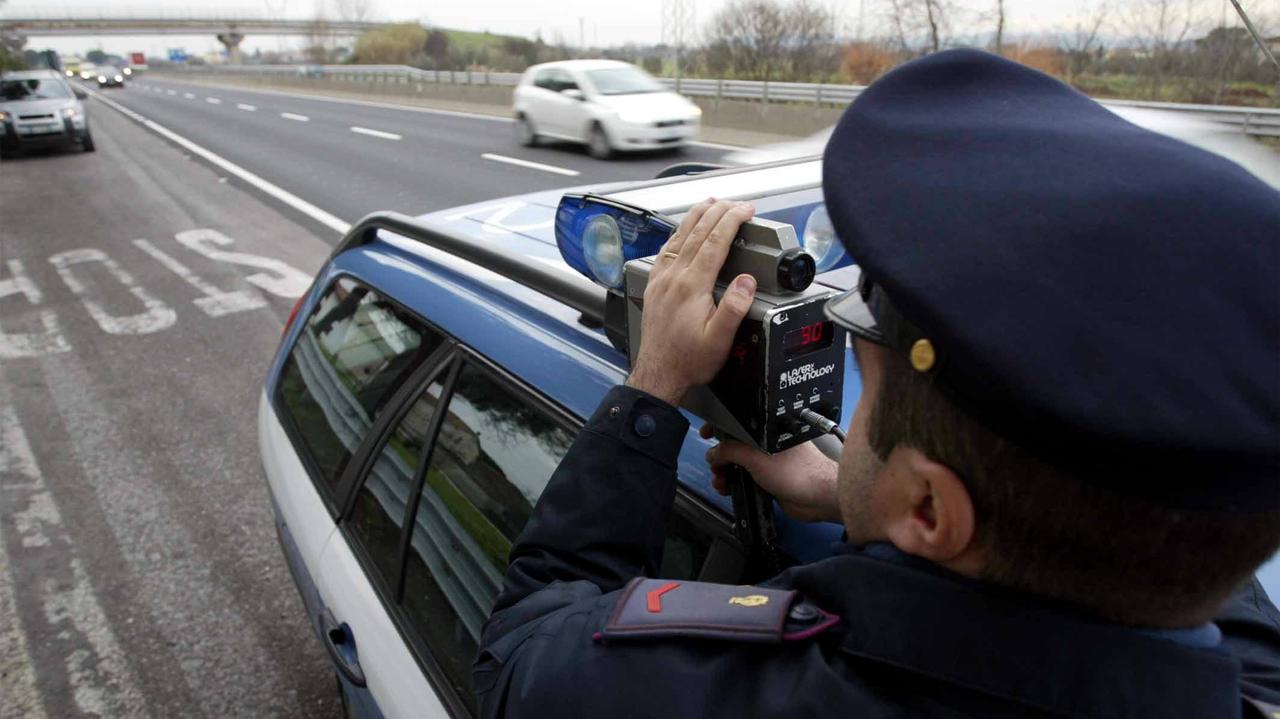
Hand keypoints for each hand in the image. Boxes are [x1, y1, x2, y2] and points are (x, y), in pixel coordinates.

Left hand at [626, 199, 757, 406]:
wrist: (659, 374)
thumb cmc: (688, 360)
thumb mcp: (720, 339)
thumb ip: (734, 308)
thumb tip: (747, 281)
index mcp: (692, 286)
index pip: (715, 242)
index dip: (732, 220)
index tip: (746, 209)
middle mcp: (674, 278)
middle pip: (697, 233)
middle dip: (718, 212)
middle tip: (734, 202)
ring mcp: (661, 281)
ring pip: (679, 237)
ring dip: (695, 216)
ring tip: (709, 203)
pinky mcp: (654, 288)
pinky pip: (665, 251)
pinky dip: (676, 234)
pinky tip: (680, 231)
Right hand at [701, 424, 841, 523]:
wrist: (817, 497)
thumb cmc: (799, 471)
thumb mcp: (756, 456)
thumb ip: (730, 451)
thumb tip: (713, 453)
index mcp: (766, 430)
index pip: (738, 423)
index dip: (719, 427)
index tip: (706, 433)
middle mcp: (766, 443)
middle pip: (734, 445)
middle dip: (720, 456)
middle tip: (714, 465)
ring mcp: (767, 461)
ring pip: (737, 464)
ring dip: (724, 473)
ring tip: (720, 481)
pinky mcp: (767, 479)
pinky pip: (744, 478)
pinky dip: (734, 483)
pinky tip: (728, 489)